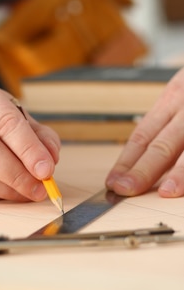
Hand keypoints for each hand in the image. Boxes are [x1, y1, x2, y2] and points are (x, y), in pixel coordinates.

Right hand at [0, 83, 59, 200]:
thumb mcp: (15, 117)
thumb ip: (39, 135)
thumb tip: (51, 158)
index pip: (6, 122)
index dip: (29, 148)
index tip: (47, 169)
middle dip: (18, 173)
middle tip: (41, 187)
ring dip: (9, 189)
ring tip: (29, 192)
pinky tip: (8, 192)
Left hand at [106, 67, 183, 196]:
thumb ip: (170, 120)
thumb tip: (144, 157)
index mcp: (174, 96)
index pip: (144, 133)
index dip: (127, 159)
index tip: (113, 181)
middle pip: (163, 142)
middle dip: (143, 170)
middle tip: (124, 190)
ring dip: (181, 173)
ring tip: (166, 192)